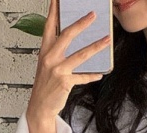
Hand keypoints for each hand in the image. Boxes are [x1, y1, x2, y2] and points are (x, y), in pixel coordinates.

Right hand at [26, 1, 110, 126]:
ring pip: (81, 55)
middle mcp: (50, 57)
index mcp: (44, 51)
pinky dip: (91, 76)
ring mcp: (57, 70)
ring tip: (107, 40)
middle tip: (93, 15)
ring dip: (96, 46)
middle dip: (81, 23)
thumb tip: (74, 44)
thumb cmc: (45, 86)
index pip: (49, 26)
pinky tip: (100, 73)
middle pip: (67, 35)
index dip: (54, 11)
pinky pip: (83, 77)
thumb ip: (57, 53)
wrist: (40, 106)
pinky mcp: (65, 82)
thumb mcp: (47, 66)